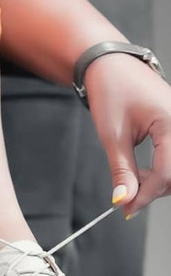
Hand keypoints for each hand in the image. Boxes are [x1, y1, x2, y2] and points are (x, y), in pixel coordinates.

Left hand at [85, 53, 170, 217]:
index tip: (126, 209)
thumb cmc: (112, 92)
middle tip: (127, 196)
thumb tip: (124, 200)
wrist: (111, 66)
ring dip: (158, 181)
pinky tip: (141, 171)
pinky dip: (161, 170)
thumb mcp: (113, 136)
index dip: (147, 195)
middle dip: (154, 190)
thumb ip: (122, 171)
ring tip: (132, 179)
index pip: (167, 172)